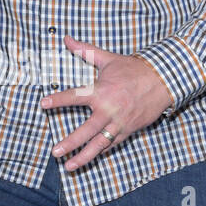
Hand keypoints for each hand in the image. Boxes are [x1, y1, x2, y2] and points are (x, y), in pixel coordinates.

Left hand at [39, 34, 172, 171]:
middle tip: (55, 152)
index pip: (75, 96)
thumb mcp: (108, 58)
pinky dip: (100, 152)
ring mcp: (119, 123)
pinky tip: (89, 159)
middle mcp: (109, 110)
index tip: (43, 104)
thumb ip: (85, 51)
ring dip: (84, 156)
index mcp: (101, 91)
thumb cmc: (132, 69)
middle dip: (70, 143)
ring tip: (70, 166)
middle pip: (86, 131)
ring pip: (99, 144)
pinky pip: (112, 144)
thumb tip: (66, 39)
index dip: (58, 100)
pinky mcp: (128, 130)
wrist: (162, 80)